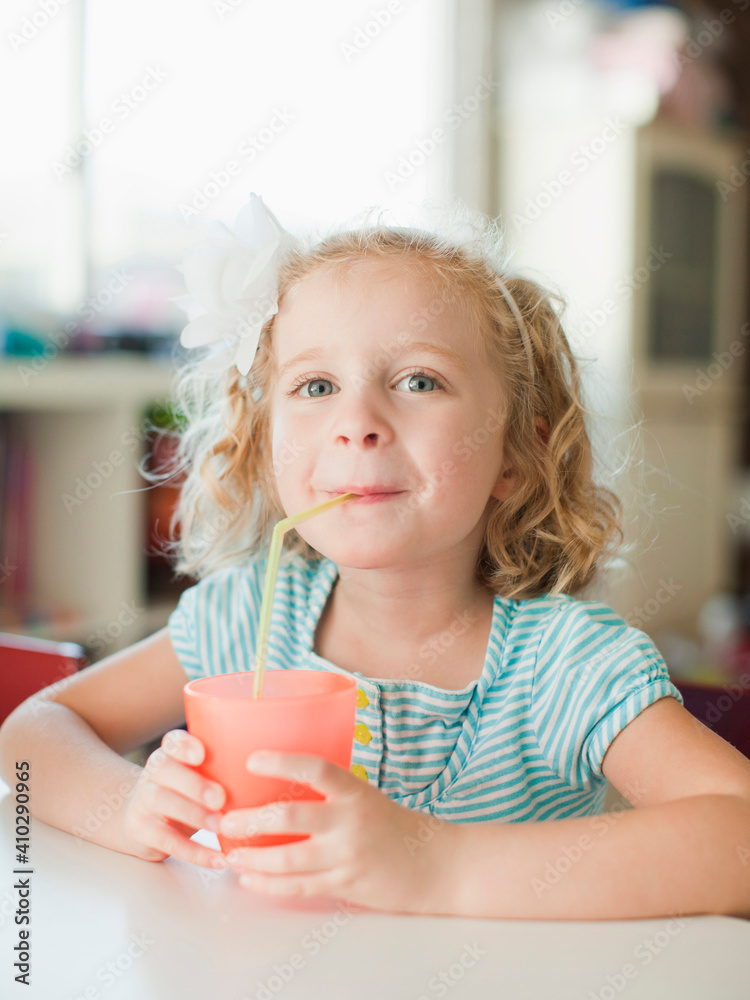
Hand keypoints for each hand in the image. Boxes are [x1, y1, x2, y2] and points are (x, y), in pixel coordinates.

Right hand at [118, 729, 228, 869]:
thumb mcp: (196, 776)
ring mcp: (142, 801)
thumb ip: (223, 769)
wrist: (140, 819)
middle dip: (194, 784)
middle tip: (220, 798)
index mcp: (169, 754)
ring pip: (161, 802)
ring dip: (194, 814)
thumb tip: (272, 773)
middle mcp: (152, 773)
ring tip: (220, 826)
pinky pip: (167, 841)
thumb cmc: (184, 794)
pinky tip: (218, 859)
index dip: (184, 745)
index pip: (172, 741)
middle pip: (164, 770)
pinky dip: (194, 852)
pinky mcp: (141, 831)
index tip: (202, 754)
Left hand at [219, 751, 457, 914]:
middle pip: (291, 815)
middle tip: (223, 819)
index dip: (282, 761)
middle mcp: (351, 821)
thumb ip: (330, 795)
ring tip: (228, 854)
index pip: (316, 768)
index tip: (251, 759)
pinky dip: (269, 884)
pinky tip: (250, 878)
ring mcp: (347, 856)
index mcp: (356, 792)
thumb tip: (277, 785)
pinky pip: (298, 887)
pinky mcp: (345, 885)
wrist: (435, 866)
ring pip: (288, 858)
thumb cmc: (395, 827)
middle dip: (250, 819)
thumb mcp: (367, 798)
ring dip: (252, 857)